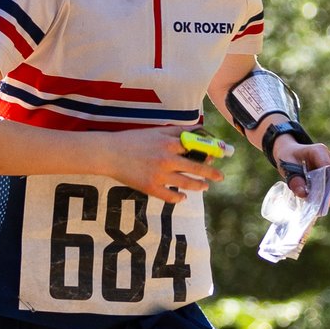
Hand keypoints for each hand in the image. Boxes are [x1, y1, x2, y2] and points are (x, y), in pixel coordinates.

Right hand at [105, 128, 222, 203]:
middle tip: (220, 177)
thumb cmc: (132, 140)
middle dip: (211, 173)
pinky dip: (179, 198)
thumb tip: (197, 130)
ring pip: (187, 183)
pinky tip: (183, 197)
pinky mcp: (151, 188)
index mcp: (169, 143)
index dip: (209, 152)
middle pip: (197, 167)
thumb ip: (177, 131)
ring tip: (205, 187)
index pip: (197, 147)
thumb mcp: (156, 131)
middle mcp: (167, 159)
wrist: (109, 153)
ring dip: (199, 186)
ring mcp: (159, 175)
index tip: (218, 155)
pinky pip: (170, 197)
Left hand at [277, 139, 329, 206]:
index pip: (329, 170)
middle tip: (319, 206)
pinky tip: (320, 200)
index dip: (326, 187)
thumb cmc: (288, 157)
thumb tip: (303, 194)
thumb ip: (294, 180)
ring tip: (319, 204)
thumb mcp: (286, 167)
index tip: (316, 200)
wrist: (290, 152)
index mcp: (319, 151)